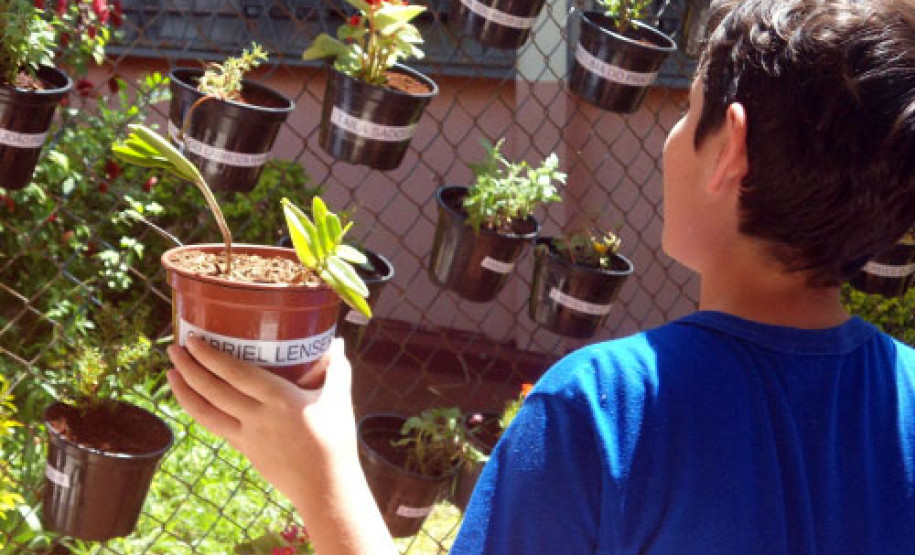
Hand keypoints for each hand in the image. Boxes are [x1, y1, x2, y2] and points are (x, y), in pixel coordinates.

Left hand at [166, 335, 358, 502]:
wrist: (324, 486)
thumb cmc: (335, 441)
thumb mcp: (339, 399)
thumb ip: (337, 368)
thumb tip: (337, 343)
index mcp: (280, 399)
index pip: (236, 373)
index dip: (210, 356)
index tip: (194, 339)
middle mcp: (257, 417)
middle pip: (213, 390)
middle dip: (189, 368)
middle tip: (174, 349)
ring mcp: (247, 436)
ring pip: (205, 412)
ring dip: (184, 392)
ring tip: (171, 373)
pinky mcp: (244, 450)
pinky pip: (215, 427)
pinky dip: (198, 411)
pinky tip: (192, 401)